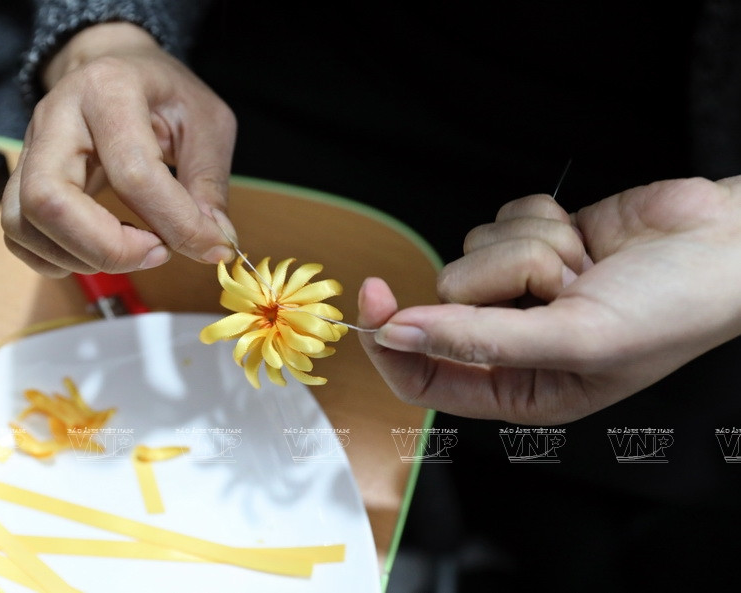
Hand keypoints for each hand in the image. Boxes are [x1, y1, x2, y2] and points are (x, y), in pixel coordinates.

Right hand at [2, 22, 236, 276]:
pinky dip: (55, 260)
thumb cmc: (165, 95)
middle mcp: (56, 117)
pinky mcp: (22, 179)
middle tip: (157, 253)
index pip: (133, 172)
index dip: (175, 222)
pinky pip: (18, 234)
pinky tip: (98, 254)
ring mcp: (31, 149)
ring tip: (132, 252)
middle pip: (49, 199)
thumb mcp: (208, 123)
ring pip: (23, 222)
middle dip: (107, 247)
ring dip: (81, 258)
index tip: (209, 245)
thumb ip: (209, 183)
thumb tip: (213, 242)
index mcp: (110, 91)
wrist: (116, 68)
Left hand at [358, 176, 740, 423]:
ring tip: (586, 265)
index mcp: (520, 389)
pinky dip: (541, 218)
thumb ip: (479, 341)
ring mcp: (520, 290)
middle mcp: (512, 343)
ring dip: (533, 246)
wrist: (725, 242)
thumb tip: (396, 334)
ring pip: (471, 251)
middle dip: (505, 279)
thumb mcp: (575, 339)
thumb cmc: (670, 309)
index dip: (391, 343)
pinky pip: (497, 217)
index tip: (374, 301)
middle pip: (447, 299)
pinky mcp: (531, 242)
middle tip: (565, 285)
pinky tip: (584, 237)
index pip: (425, 379)